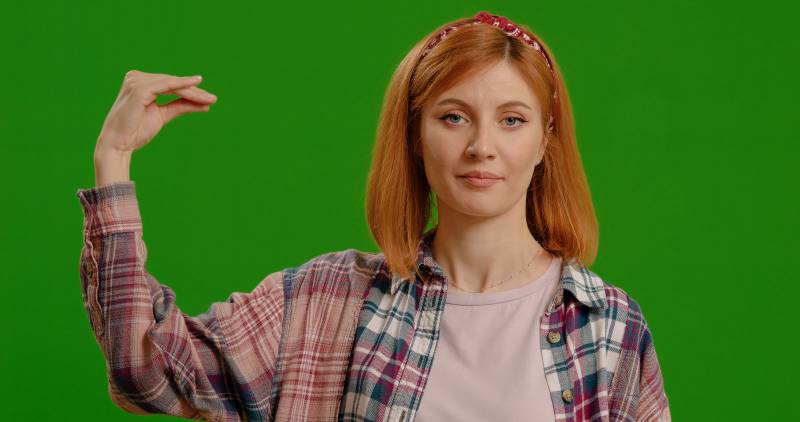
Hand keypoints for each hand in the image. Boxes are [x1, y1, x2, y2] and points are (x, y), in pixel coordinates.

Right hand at [94, 70, 216, 155]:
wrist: (119, 144)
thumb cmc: (136, 131)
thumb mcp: (163, 115)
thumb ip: (181, 106)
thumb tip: (205, 104)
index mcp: (140, 83)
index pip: (170, 85)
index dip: (190, 91)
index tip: (209, 99)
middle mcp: (136, 78)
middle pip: (172, 83)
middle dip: (194, 91)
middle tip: (213, 99)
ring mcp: (136, 81)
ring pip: (172, 84)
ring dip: (192, 91)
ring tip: (209, 99)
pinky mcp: (139, 88)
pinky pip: (166, 85)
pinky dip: (182, 86)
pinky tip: (196, 86)